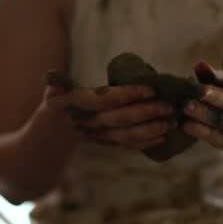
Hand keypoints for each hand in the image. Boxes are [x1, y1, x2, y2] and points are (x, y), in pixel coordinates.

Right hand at [44, 71, 175, 149]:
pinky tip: (163, 136)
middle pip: (120, 119)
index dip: (128, 95)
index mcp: (74, 105)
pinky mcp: (107, 144)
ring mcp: (98, 136)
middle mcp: (87, 124)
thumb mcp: (53, 90)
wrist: (53, 132)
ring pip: (126, 136)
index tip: (151, 90)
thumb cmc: (59, 100)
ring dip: (151, 130)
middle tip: (168, 106)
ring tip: (170, 122)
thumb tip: (52, 78)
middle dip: (147, 113)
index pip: (105, 100)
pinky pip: (127, 145)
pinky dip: (146, 142)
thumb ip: (56, 84)